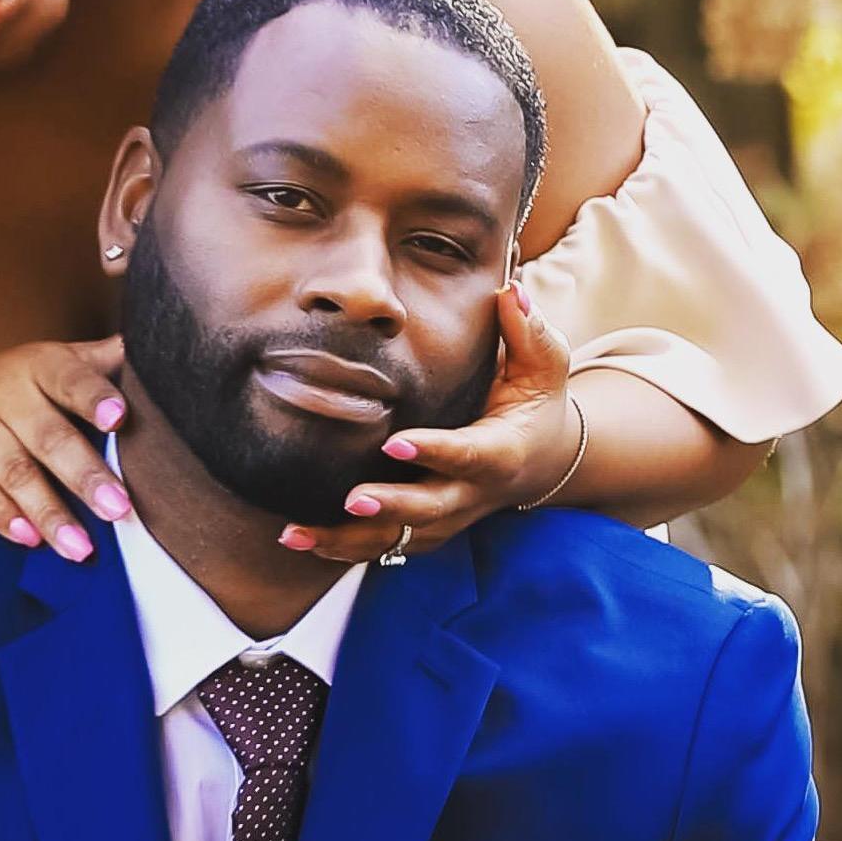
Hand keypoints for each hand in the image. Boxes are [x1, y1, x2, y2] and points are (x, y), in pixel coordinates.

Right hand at [0, 338, 129, 563]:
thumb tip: (147, 348)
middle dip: (84, 474)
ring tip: (79, 547)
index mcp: (38, 364)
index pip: (70, 377)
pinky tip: (27, 539)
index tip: (119, 418)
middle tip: (117, 509)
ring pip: (12, 468)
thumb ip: (95, 367)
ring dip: (48, 511)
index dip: (94, 396)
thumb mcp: (50, 373)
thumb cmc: (9, 399)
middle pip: (47, 434)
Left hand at [276, 283, 580, 565]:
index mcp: (500, 452)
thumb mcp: (544, 365)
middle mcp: (472, 494)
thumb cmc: (535, 401)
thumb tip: (510, 292)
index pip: (468, 455)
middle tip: (350, 500)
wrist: (541, 460)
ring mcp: (446, 517)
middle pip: (430, 510)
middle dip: (390, 507)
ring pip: (397, 538)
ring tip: (298, 534)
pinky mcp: (423, 529)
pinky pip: (382, 545)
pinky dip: (341, 548)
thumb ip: (529, 331)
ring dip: (348, 540)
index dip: (434, 452)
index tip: (394, 443)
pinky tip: (299, 539)